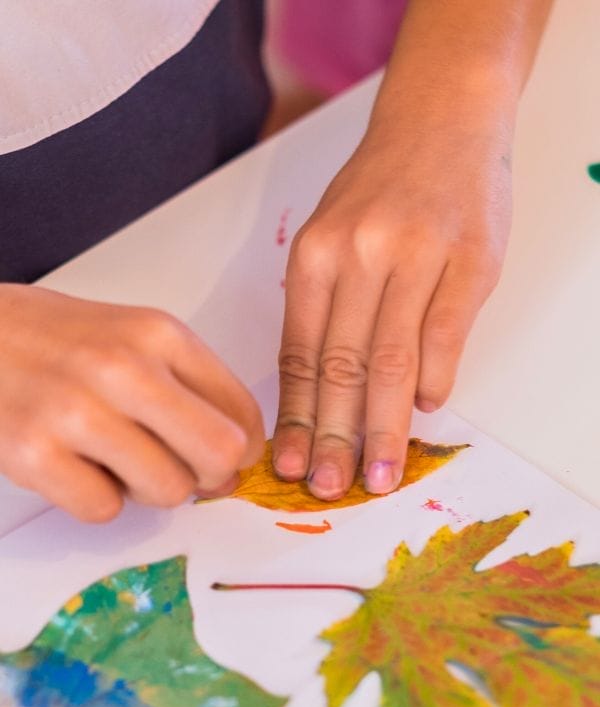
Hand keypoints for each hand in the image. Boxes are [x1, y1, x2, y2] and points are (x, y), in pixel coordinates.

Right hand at [0, 285, 263, 520]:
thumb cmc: (58, 341)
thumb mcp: (134, 339)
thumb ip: (190, 393)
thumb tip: (232, 469)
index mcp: (159, 335)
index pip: (243, 414)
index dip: (241, 450)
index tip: (218, 456)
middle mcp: (124, 368)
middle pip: (219, 455)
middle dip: (207, 476)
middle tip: (176, 468)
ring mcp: (75, 412)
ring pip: (167, 490)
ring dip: (147, 489)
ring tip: (115, 460)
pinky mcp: (33, 454)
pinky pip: (104, 510)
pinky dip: (95, 499)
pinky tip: (75, 466)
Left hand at [273, 85, 512, 499]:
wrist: (441, 120)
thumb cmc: (381, 188)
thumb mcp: (330, 237)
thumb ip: (324, 309)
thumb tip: (325, 394)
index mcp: (314, 256)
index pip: (299, 354)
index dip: (294, 417)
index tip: (288, 464)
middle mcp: (357, 256)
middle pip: (340, 366)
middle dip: (332, 437)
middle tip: (327, 488)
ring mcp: (415, 257)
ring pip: (391, 360)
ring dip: (383, 426)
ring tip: (377, 475)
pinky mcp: (468, 259)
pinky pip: (446, 334)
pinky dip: (436, 379)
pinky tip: (427, 410)